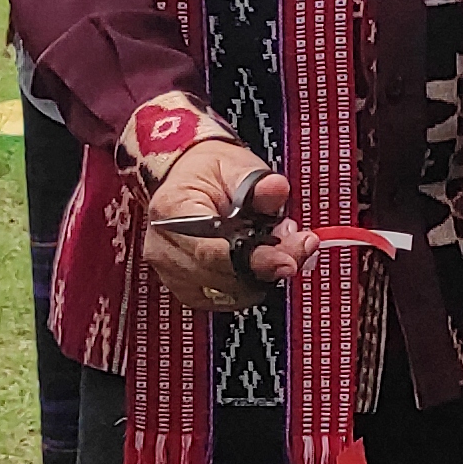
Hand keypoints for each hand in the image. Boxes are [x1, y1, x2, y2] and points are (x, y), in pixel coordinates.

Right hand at [140, 137, 306, 313]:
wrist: (187, 179)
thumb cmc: (209, 172)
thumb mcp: (236, 165)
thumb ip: (258, 181)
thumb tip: (275, 189)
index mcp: (172, 210)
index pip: (212, 251)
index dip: (254, 260)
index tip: (287, 260)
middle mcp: (165, 246)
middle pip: (223, 276)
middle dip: (267, 266)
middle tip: (297, 244)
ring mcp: (171, 271)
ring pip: (228, 293)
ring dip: (262, 277)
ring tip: (277, 247)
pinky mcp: (185, 287)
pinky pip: (225, 299)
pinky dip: (249, 285)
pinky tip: (261, 263)